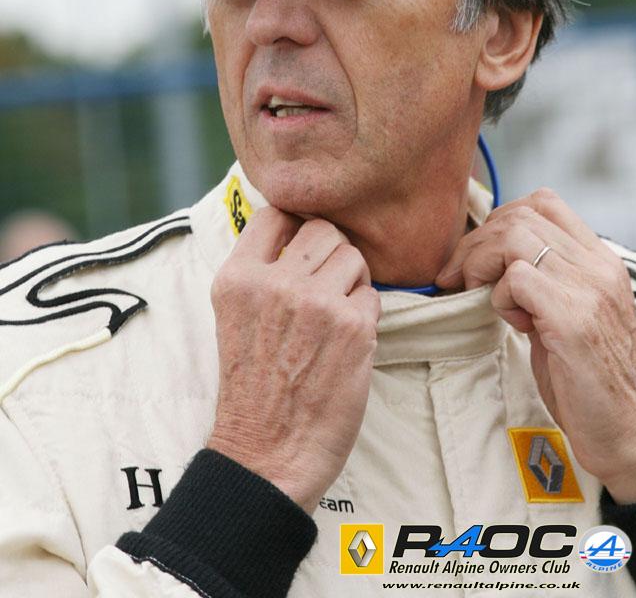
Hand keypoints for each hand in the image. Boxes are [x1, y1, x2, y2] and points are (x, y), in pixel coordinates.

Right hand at [207, 207, 379, 513]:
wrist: (266, 454)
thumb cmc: (253, 389)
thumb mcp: (234, 317)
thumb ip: (260, 272)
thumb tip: (297, 228)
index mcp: (238, 278)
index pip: (276, 212)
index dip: (296, 224)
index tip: (302, 244)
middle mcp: (275, 283)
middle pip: (323, 229)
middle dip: (331, 253)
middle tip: (325, 288)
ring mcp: (316, 303)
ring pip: (353, 256)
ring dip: (351, 281)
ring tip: (334, 317)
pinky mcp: (353, 327)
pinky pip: (371, 295)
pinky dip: (365, 315)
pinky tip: (345, 343)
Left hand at [435, 188, 635, 503]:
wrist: (625, 430)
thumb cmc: (587, 380)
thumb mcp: (563, 315)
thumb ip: (537, 283)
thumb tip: (489, 261)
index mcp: (599, 262)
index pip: (544, 202)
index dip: (500, 219)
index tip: (477, 252)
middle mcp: (598, 268)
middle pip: (520, 215)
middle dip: (477, 242)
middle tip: (458, 276)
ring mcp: (588, 290)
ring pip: (514, 237)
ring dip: (482, 263)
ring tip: (482, 295)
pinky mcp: (573, 319)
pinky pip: (515, 278)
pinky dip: (498, 296)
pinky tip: (512, 322)